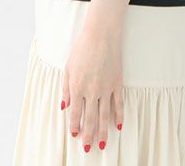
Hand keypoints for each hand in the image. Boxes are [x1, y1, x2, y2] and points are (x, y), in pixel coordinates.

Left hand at [61, 26, 124, 152]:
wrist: (101, 35)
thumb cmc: (82, 48)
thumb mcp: (68, 67)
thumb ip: (66, 88)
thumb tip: (65, 106)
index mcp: (77, 88)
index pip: (76, 113)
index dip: (75, 126)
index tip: (75, 135)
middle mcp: (92, 91)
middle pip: (90, 119)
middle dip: (88, 135)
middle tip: (88, 148)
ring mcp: (106, 88)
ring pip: (105, 116)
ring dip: (103, 131)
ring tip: (103, 144)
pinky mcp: (117, 83)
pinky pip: (119, 104)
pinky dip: (119, 116)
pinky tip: (118, 126)